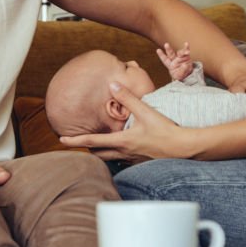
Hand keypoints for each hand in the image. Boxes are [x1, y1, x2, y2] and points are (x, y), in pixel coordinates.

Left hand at [59, 82, 189, 161]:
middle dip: (86, 148)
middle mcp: (123, 153)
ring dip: (100, 152)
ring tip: (95, 143)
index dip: (75, 141)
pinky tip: (119, 147)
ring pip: (109, 158)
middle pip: (97, 154)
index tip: (61, 139)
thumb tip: (113, 83)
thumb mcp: (146, 111)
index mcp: (122, 141)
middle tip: (78, 141)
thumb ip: (128, 97)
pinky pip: (121, 160)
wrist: (184, 148)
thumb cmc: (166, 130)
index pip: (92, 142)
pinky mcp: (140, 163)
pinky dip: (114, 154)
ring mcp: (132, 160)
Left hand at [157, 42, 192, 80]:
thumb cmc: (180, 75)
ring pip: (180, 53)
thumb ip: (182, 70)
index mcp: (170, 65)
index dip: (161, 55)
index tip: (158, 50)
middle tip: (166, 44)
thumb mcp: (180, 76)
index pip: (165, 59)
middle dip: (168, 49)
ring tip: (186, 52)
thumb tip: (185, 65)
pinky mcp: (186, 56)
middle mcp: (174, 59)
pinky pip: (186, 52)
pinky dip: (186, 48)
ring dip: (182, 51)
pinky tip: (186, 44)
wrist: (187, 75)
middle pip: (171, 54)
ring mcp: (180, 57)